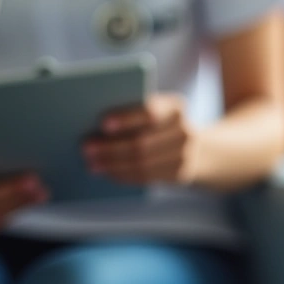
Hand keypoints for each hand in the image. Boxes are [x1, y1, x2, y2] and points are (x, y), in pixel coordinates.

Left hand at [84, 94, 198, 184]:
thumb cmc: (162, 124)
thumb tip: (94, 123)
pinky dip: (123, 175)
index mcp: (175, 107)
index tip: (103, 124)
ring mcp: (184, 154)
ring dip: (113, 164)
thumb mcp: (156, 111)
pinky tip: (108, 172)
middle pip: (142, 142)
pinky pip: (146, 176)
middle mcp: (184, 130)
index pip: (151, 112)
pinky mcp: (178, 173)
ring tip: (92, 163)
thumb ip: (133, 111)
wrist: (197, 148)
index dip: (126, 119)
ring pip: (142, 163)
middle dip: (111, 147)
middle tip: (86, 148)